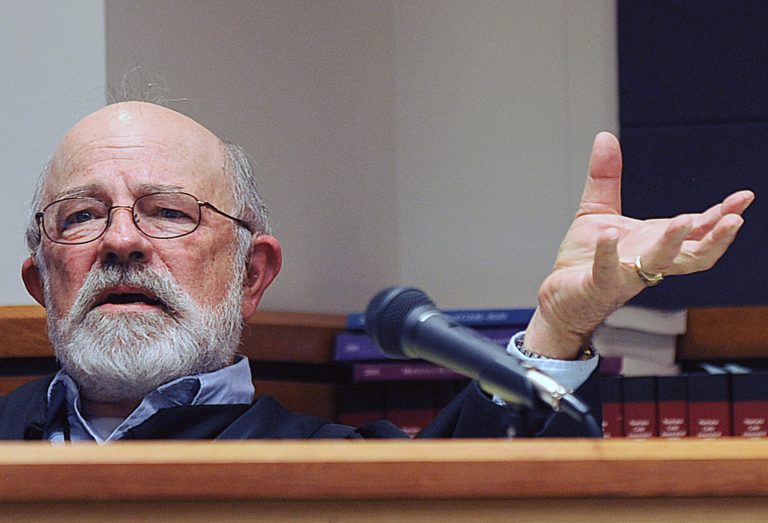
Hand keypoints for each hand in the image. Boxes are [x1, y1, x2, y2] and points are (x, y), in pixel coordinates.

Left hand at [524, 132, 753, 358]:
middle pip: (694, 255)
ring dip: (672, 243)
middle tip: (735, 220)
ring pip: (659, 263)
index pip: (697, 230)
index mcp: (655, 241)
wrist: (561, 297)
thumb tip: (605, 136)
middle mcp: (649, 261)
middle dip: (716, 237)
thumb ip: (607, 176)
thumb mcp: (599, 211)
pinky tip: (611, 234)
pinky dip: (609, 253)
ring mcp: (627, 275)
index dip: (721, 215)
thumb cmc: (585, 259)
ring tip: (682, 221)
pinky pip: (608, 270)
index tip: (744, 198)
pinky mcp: (600, 285)